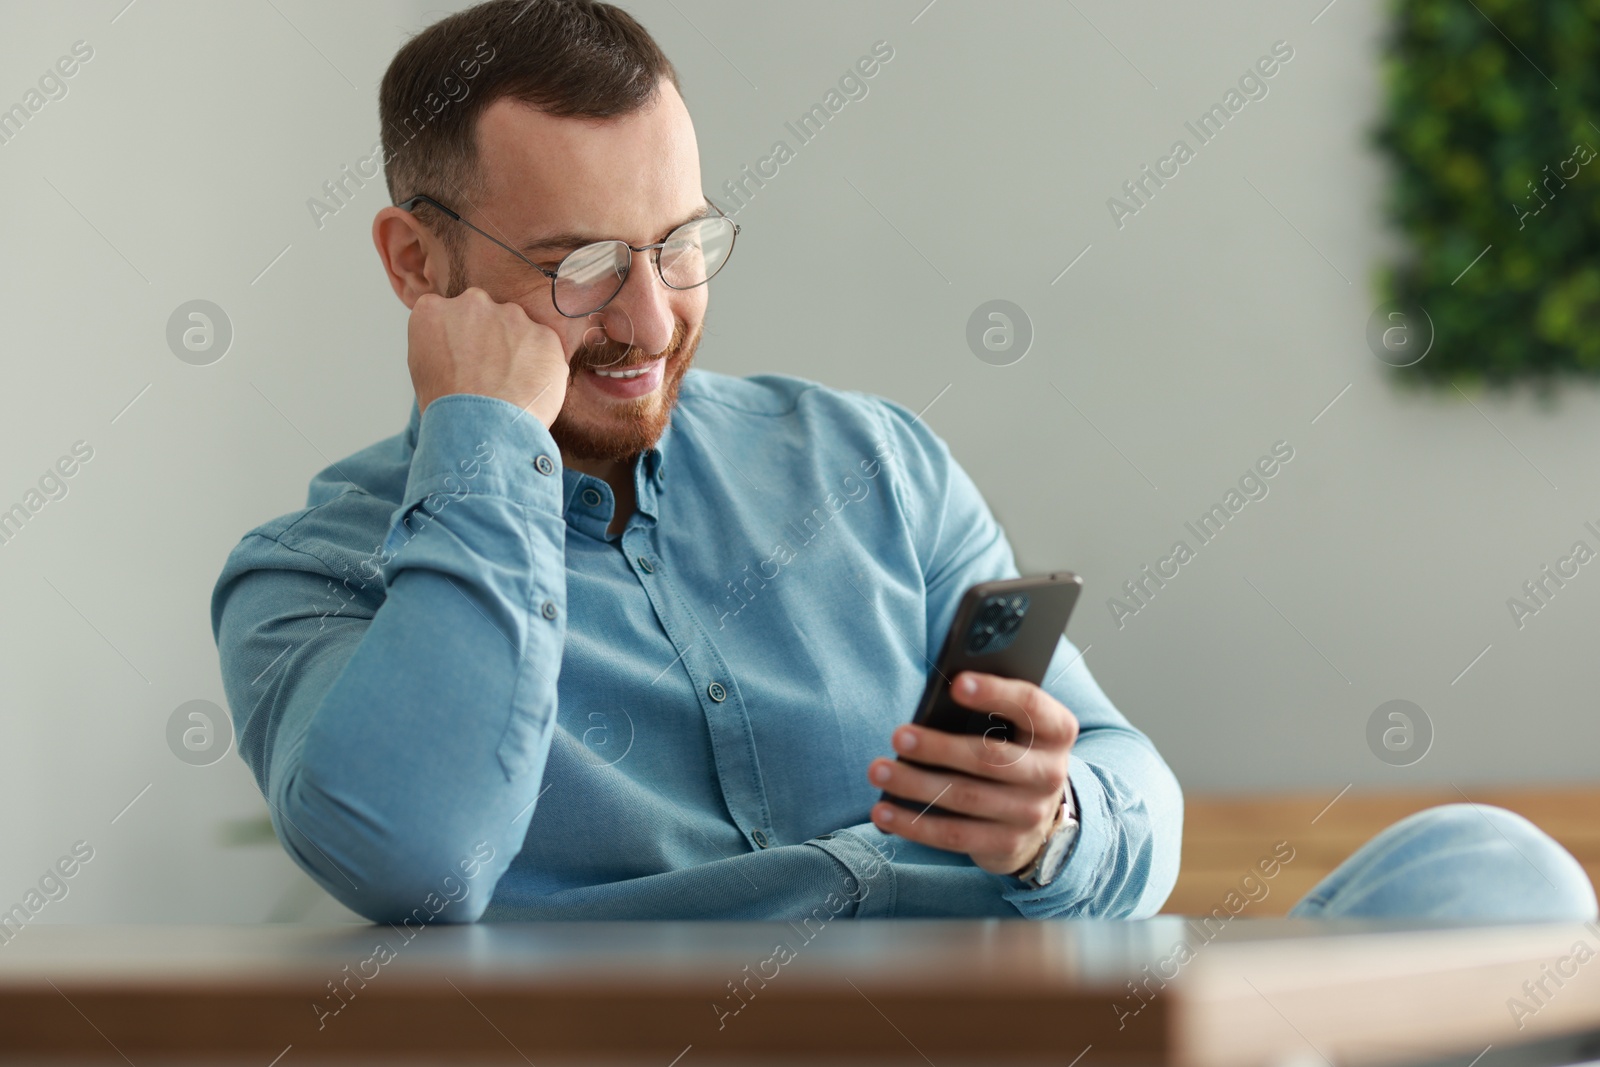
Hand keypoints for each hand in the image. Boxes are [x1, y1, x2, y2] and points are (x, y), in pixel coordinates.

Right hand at [407, 287, 567, 426]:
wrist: (481, 429)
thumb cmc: (447, 409)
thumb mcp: (423, 368)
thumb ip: (439, 341)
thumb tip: (456, 343)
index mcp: (434, 310)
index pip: (448, 312)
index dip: (459, 337)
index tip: (463, 356)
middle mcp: (472, 303)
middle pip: (485, 312)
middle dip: (489, 335)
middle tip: (489, 371)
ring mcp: (511, 316)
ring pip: (517, 327)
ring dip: (517, 348)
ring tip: (511, 385)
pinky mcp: (543, 334)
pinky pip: (544, 346)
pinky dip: (541, 364)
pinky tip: (529, 389)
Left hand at [866, 671, 1077, 877]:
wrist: (1038, 815)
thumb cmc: (1011, 750)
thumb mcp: (1013, 726)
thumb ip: (988, 709)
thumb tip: (934, 701)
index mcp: (1056, 730)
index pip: (1030, 706)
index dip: (995, 692)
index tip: (956, 683)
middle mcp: (1050, 773)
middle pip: (990, 758)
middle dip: (939, 747)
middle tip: (899, 735)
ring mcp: (1030, 813)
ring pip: (966, 797)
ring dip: (915, 785)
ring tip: (879, 771)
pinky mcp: (1006, 845)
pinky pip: (954, 836)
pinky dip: (914, 824)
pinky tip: (883, 812)